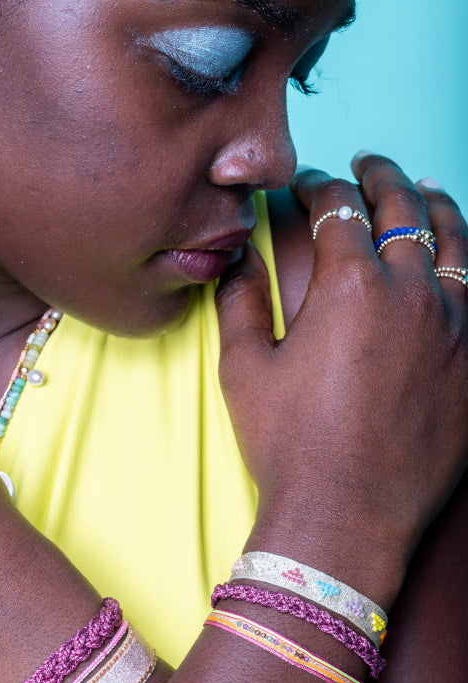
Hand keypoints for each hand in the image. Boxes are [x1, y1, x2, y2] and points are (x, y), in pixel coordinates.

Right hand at [216, 156, 467, 603]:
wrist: (346, 517)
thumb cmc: (290, 446)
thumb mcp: (246, 370)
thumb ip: (241, 301)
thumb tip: (237, 258)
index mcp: (351, 288)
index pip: (339, 209)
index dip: (317, 187)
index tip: (307, 186)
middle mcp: (412, 295)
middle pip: (404, 208)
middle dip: (380, 176)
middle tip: (365, 165)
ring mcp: (455, 329)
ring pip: (455, 241)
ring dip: (435, 205)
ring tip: (423, 191)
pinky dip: (465, 263)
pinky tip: (456, 260)